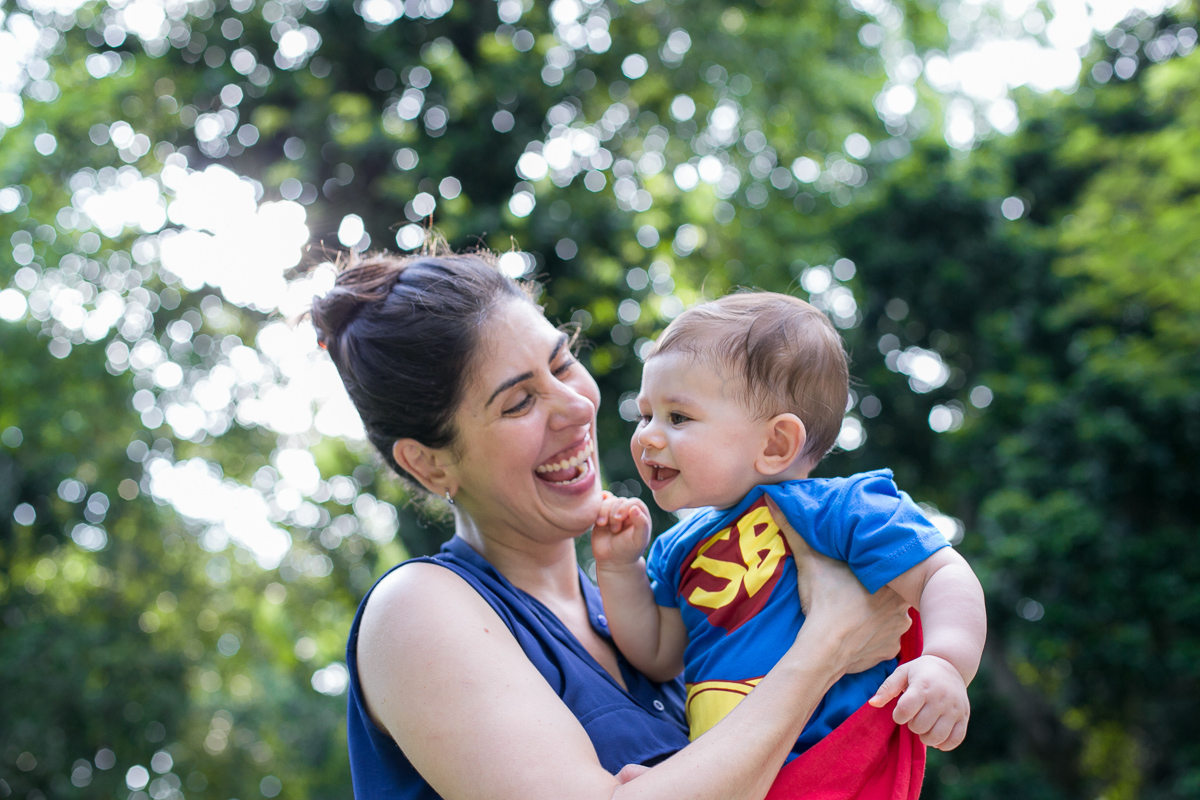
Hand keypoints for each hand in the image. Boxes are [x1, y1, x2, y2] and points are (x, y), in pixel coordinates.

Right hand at [592, 492, 651, 566]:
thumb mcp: (639, 540)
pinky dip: (597, 510)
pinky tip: (598, 521)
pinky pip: (599, 504)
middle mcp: (628, 511)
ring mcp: (615, 512)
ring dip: (604, 512)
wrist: (612, 560)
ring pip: (608, 501)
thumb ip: (642, 524)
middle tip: (615, 530)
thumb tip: (635, 508)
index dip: (625, 507)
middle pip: (620, 501)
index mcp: (640, 514)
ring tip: (603, 525)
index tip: (619, 519)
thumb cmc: (629, 550)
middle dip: (614, 513)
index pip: (634, 502)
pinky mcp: (603, 514)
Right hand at [765, 496, 910, 674]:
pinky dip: (874, 637)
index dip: (877, 567)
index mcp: (889, 577)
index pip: (891, 567)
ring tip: (856, 612)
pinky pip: (886, 640)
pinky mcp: (890, 650)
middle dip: (878, 590)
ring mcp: (898, 629)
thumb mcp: (810, 561)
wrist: (825, 648)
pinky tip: (858, 633)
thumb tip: (773, 499)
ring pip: (892, 617)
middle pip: (893, 592)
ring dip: (878, 614)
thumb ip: (796, 531)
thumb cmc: (823, 600)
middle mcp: (902, 603)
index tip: (863, 569)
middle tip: (856, 591)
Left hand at [868, 654, 969, 749]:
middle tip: (914, 716)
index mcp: (923, 686)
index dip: (898, 716)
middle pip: (920, 726)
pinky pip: (955, 740)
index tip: (900, 711)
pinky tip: (937, 736)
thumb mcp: (902, 673)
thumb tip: (872, 704)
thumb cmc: (920, 671)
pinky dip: (944, 744)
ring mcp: (955, 709)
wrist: (950, 665)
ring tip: (924, 727)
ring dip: (925, 737)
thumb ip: (886, 688)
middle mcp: (941, 698)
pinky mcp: (964, 717)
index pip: (905, 711)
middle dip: (912, 725)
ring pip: (937, 736)